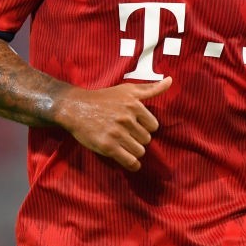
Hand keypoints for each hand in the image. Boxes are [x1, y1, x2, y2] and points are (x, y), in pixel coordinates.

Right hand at [53, 77, 172, 171]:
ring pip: (139, 151)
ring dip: (134, 151)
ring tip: (124, 145)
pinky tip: (130, 161)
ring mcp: (117, 133)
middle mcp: (126, 118)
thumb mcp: (127, 89)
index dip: (144, 127)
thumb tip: (170, 81)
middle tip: (126, 135)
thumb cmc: (103, 98)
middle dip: (138, 139)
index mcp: (134, 104)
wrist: (75, 107)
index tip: (134, 125)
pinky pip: (130, 161)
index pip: (154, 126)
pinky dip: (132, 164)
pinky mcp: (107, 146)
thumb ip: (150, 88)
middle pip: (146, 139)